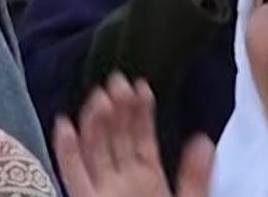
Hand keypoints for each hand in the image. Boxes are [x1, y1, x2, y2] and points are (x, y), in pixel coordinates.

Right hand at [54, 75, 213, 196]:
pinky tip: (64, 124)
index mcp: (148, 180)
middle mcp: (121, 181)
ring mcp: (101, 191)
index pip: (140, 138)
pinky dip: (67, 150)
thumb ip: (194, 177)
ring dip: (94, 123)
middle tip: (116, 81)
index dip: (140, 113)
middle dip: (115, 109)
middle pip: (115, 138)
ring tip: (99, 97)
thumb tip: (202, 138)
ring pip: (93, 150)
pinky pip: (73, 174)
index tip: (139, 85)